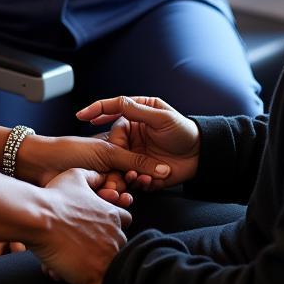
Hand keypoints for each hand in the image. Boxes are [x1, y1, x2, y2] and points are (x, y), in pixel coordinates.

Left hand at [15, 131, 171, 204]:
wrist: (40, 164)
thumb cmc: (71, 150)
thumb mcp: (107, 153)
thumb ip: (135, 161)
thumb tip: (165, 169)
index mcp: (112, 157)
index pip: (134, 170)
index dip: (141, 175)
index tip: (147, 179)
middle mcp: (106, 173)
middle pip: (126, 187)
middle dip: (126, 189)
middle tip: (125, 190)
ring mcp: (96, 188)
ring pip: (115, 200)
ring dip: (116, 198)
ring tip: (111, 193)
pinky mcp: (86, 203)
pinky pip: (102, 209)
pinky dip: (104, 206)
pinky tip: (102, 201)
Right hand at [29, 168, 130, 283]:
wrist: (39, 218)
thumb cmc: (55, 197)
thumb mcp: (75, 176)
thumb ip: (92, 176)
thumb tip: (101, 176)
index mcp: (113, 215)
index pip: (125, 222)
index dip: (111, 224)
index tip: (96, 227)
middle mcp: (116, 237)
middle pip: (119, 246)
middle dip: (103, 246)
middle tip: (80, 245)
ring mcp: (107, 259)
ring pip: (109, 267)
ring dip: (94, 265)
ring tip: (72, 260)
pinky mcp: (96, 278)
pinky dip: (86, 282)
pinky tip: (69, 272)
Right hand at [77, 96, 200, 189]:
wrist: (201, 156)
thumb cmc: (183, 131)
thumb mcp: (160, 117)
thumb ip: (137, 110)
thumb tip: (116, 102)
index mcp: (137, 114)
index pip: (112, 108)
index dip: (96, 110)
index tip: (82, 115)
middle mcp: (133, 132)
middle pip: (112, 140)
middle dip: (110, 153)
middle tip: (111, 161)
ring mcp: (136, 151)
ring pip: (119, 160)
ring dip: (121, 170)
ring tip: (130, 177)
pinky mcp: (142, 168)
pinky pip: (132, 175)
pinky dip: (135, 180)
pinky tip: (145, 180)